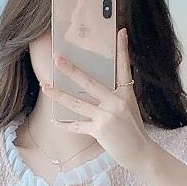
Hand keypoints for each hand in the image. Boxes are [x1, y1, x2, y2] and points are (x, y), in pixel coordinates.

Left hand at [43, 27, 153, 173]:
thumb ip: (115, 97)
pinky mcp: (100, 130)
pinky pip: (77, 125)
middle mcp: (116, 102)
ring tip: (45, 86)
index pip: (124, 67)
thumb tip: (96, 87)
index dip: (122, 49)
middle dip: (71, 70)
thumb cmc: (133, 131)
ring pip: (77, 103)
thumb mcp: (129, 108)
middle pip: (90, 82)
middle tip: (57, 58)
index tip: (121, 32)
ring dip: (59, 95)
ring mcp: (107, 116)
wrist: (141, 153)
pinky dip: (65, 124)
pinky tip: (55, 120)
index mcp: (126, 94)